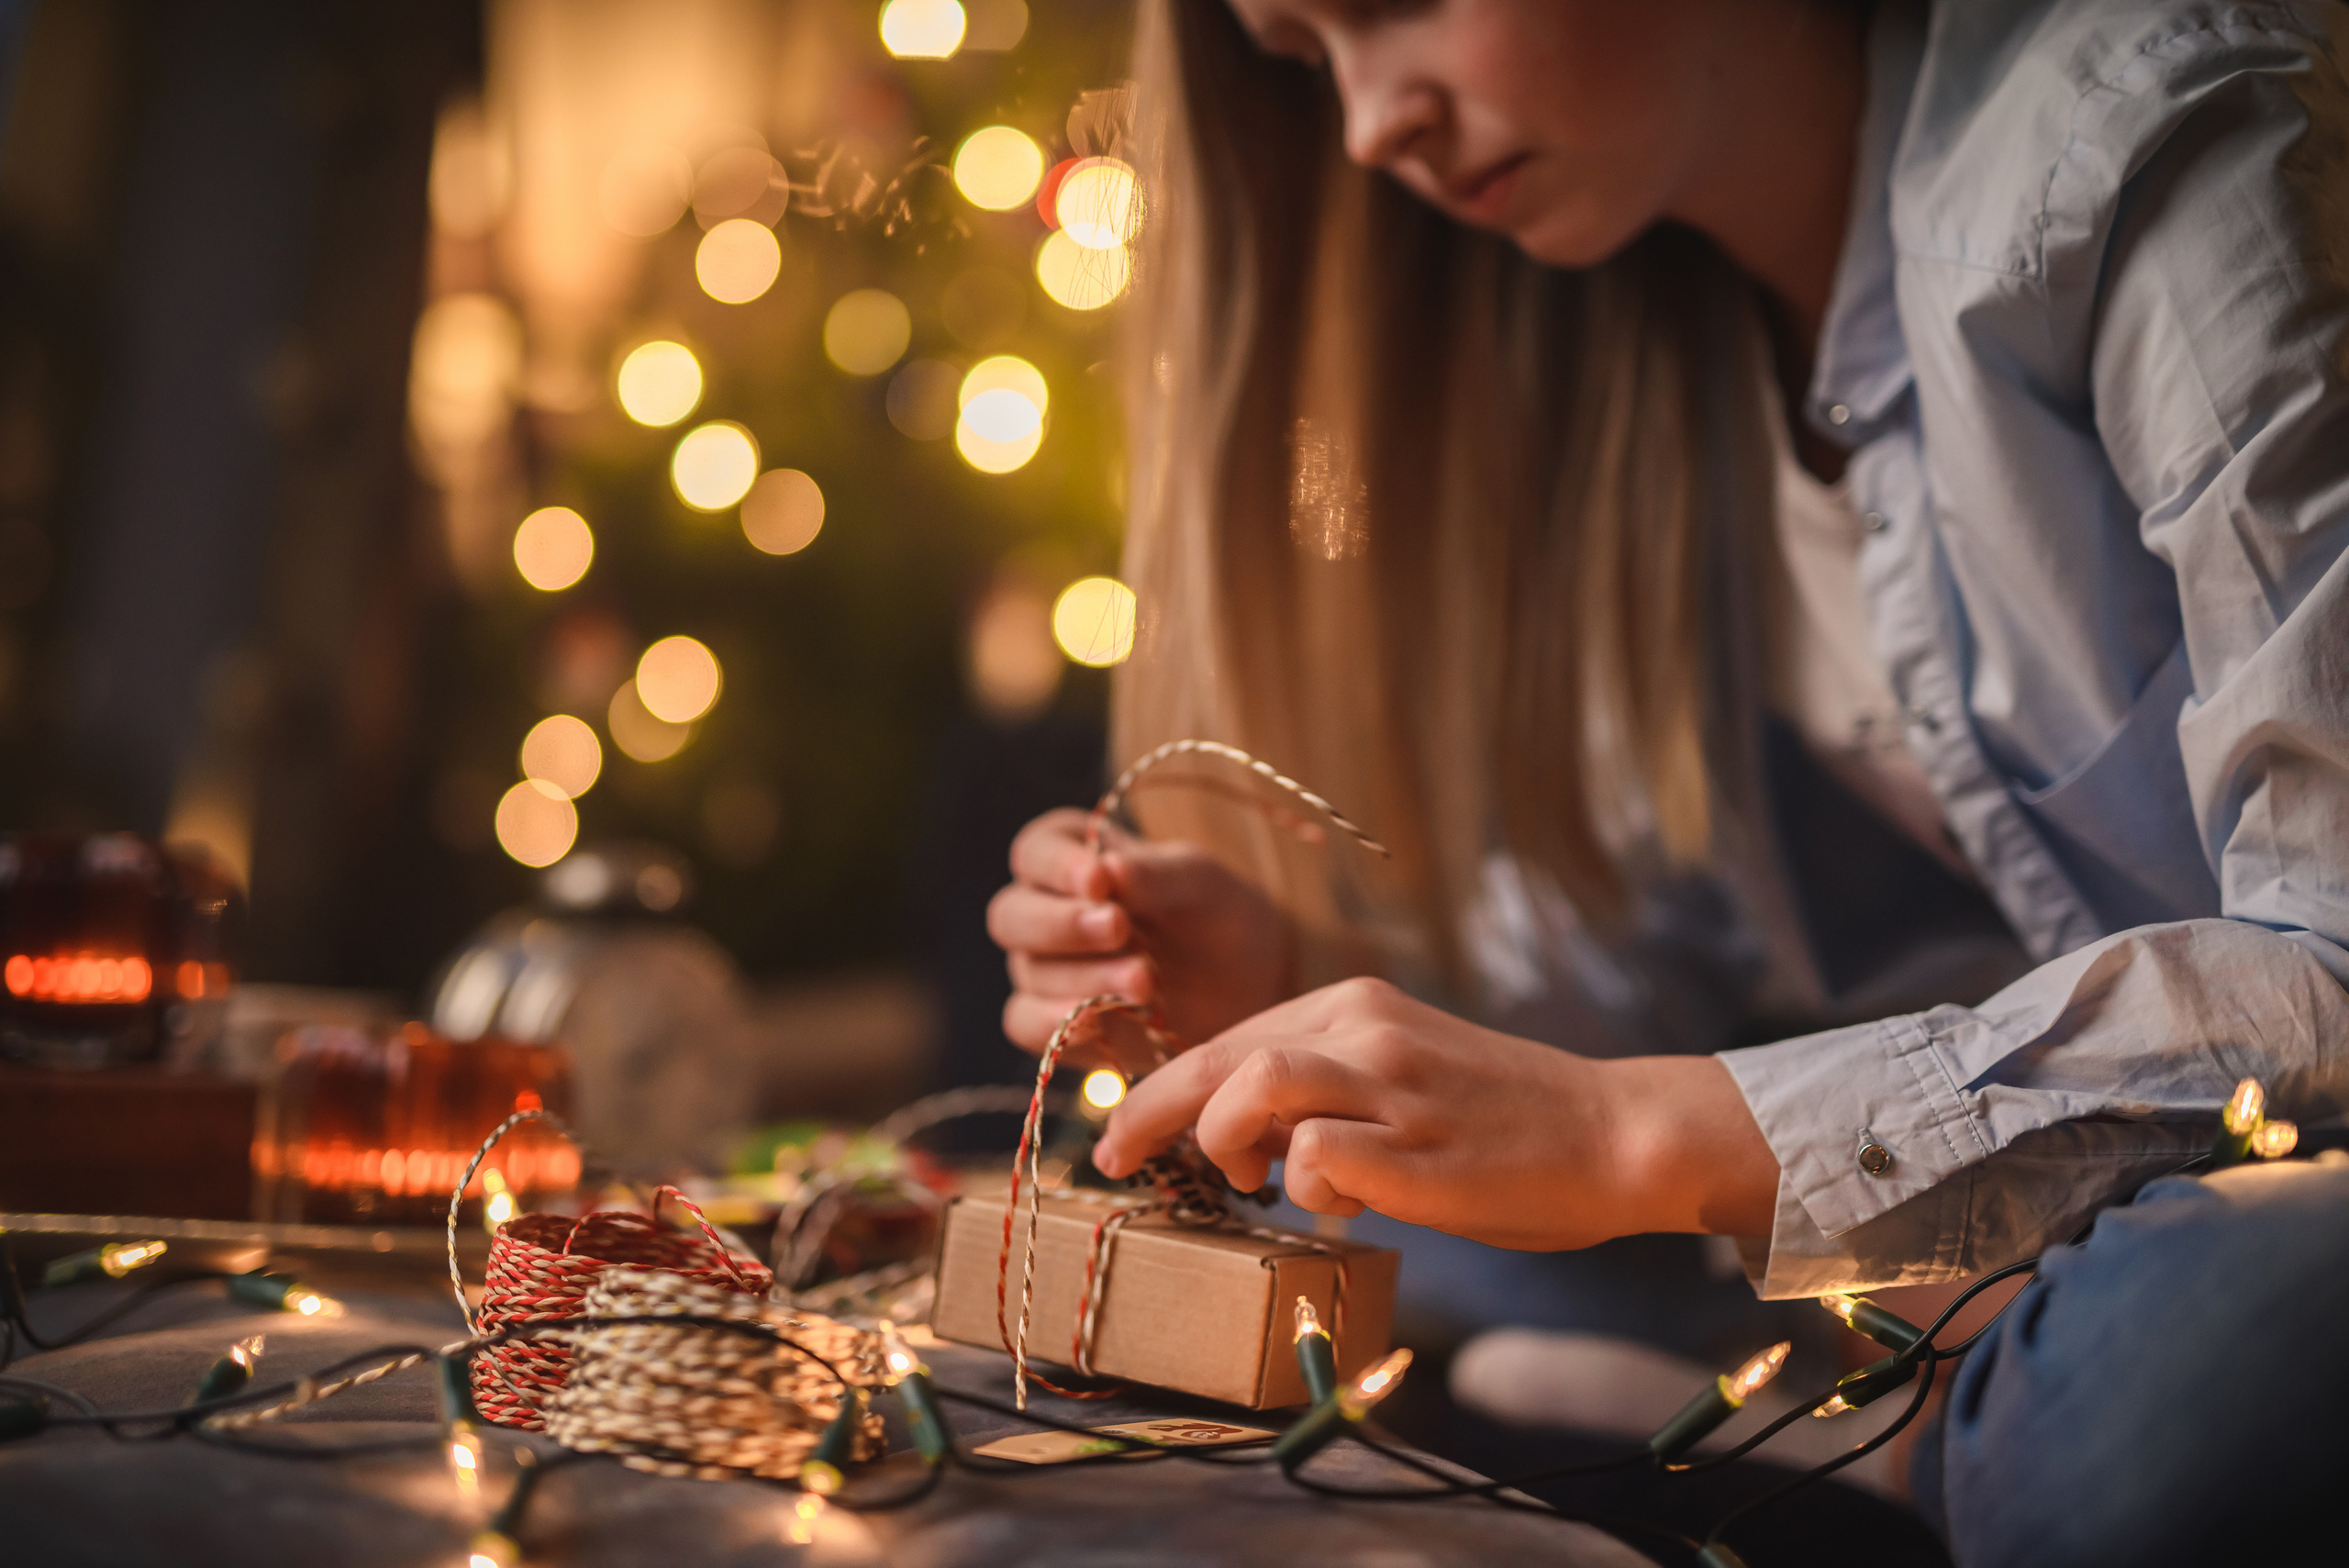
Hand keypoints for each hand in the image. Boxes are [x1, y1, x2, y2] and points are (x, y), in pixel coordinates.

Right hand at [987, 808, 1294, 1053]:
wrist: (1246, 982)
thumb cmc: (1214, 912)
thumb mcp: (1198, 881)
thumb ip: (1154, 874)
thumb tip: (1107, 871)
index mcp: (1070, 857)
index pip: (1034, 852)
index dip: (1056, 866)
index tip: (1097, 881)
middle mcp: (1044, 911)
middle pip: (1011, 916)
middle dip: (1063, 924)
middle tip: (1120, 929)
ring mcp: (1043, 970)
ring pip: (1028, 973)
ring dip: (1083, 978)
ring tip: (1145, 982)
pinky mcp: (1055, 1023)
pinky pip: (1027, 1024)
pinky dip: (1057, 1023)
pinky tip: (1097, 1020)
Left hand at [1091, 977, 1779, 1249]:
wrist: (1613, 1131)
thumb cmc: (1504, 1119)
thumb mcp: (1403, 1074)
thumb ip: (1326, 1088)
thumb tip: (1246, 1137)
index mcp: (1356, 1004)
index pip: (1228, 1038)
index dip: (1162, 1090)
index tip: (1124, 1139)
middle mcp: (1366, 1029)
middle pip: (1219, 1056)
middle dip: (1150, 1113)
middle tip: (1115, 1162)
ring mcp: (1391, 1087)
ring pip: (1254, 1085)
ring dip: (1224, 1140)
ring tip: (1251, 1182)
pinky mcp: (1418, 1149)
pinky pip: (1318, 1158)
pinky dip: (1303, 1187)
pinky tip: (1340, 1207)